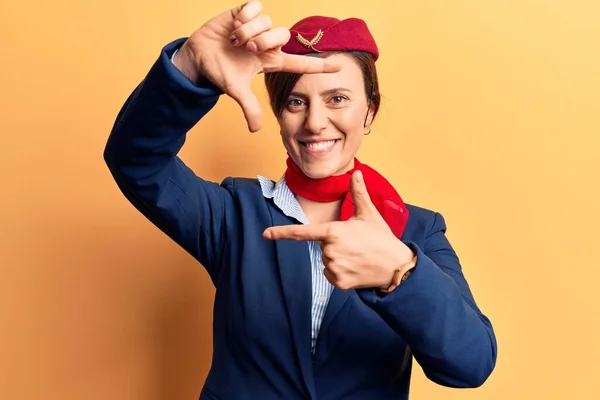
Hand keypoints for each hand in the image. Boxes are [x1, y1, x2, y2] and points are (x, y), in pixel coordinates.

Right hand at [173, 1, 341, 131]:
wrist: (198, 56)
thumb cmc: (220, 71)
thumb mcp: (236, 90)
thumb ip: (249, 107)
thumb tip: (255, 130)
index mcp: (271, 61)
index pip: (300, 63)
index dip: (319, 65)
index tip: (339, 66)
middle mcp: (268, 43)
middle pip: (282, 35)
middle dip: (264, 42)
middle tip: (247, 49)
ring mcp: (258, 26)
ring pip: (267, 22)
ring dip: (248, 31)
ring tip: (234, 40)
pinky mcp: (246, 12)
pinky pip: (255, 7)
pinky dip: (244, 16)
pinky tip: (234, 25)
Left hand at [263, 171, 414, 289]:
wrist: (396, 267)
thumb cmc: (381, 238)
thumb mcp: (369, 213)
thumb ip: (358, 192)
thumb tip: (355, 172)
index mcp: (333, 232)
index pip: (302, 233)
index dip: (281, 233)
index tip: (265, 234)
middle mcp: (330, 250)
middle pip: (322, 247)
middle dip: (334, 244)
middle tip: (356, 244)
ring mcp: (334, 267)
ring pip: (326, 261)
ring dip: (337, 258)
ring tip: (358, 256)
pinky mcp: (339, 282)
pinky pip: (331, 274)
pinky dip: (340, 272)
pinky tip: (356, 268)